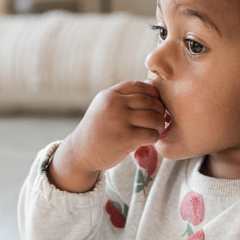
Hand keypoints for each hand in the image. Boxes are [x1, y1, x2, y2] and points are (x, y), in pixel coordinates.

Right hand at [49, 80, 165, 191]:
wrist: (80, 153)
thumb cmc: (98, 130)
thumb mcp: (104, 107)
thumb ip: (123, 98)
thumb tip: (152, 88)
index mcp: (110, 94)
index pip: (141, 86)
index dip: (154, 95)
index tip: (155, 105)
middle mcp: (114, 104)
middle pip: (150, 101)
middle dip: (160, 111)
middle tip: (159, 120)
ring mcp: (119, 120)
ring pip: (153, 117)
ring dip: (159, 125)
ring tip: (156, 130)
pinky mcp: (125, 138)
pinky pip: (150, 134)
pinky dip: (154, 138)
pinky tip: (150, 140)